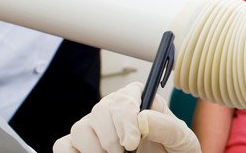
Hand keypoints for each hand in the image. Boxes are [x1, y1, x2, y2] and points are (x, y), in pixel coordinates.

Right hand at [53, 82, 199, 152]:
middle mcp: (115, 110)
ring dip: (94, 148)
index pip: (124, 97)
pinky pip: (63, 145)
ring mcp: (96, 128)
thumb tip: (143, 118)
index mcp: (141, 101)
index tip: (132, 142)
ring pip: (80, 129)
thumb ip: (167, 127)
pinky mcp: (81, 146)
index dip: (125, 119)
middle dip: (111, 138)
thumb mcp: (181, 139)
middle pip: (99, 111)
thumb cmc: (174, 149)